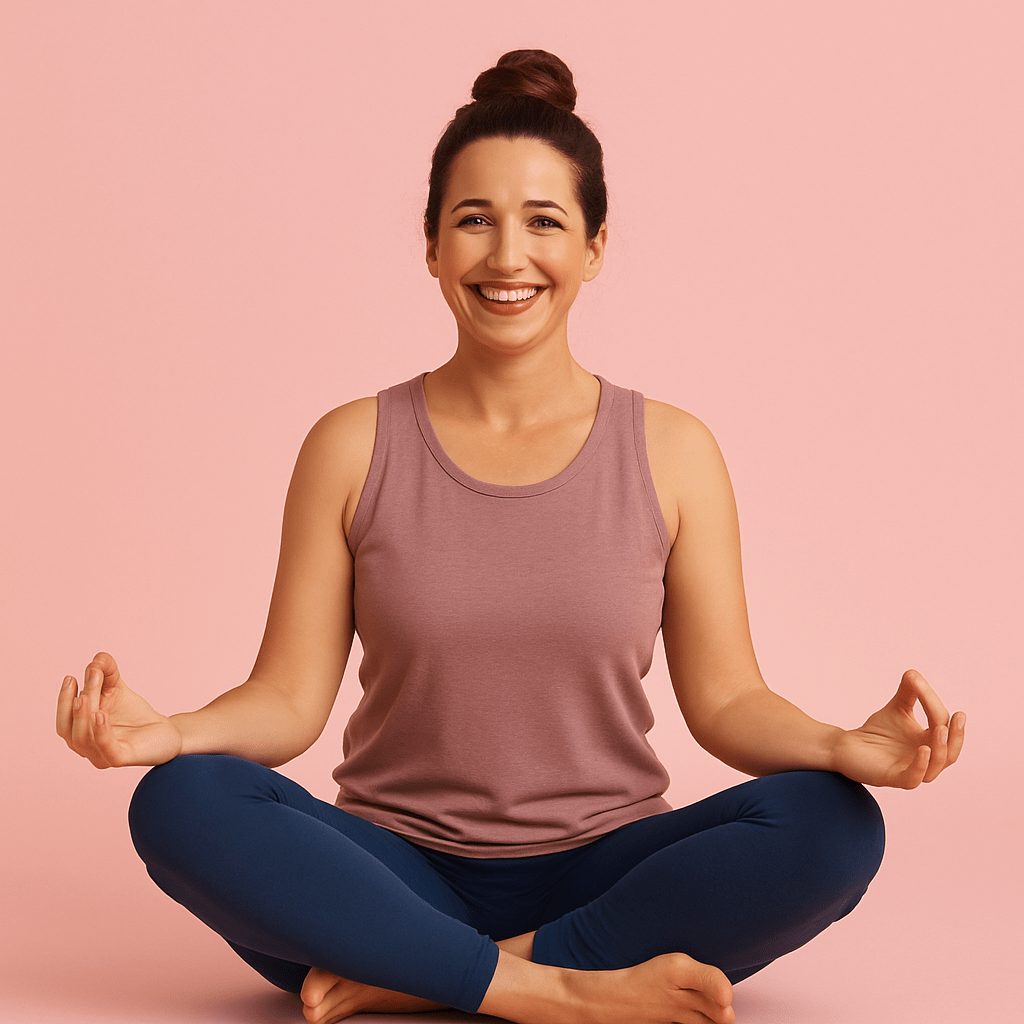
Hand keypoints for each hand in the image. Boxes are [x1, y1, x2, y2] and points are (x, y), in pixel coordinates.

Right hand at [56, 652, 182, 768]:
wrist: (164, 730)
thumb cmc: (135, 714)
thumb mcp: (117, 688)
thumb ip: (106, 672)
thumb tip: (97, 659)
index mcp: (80, 733)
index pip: (63, 720)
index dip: (63, 700)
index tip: (70, 677)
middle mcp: (87, 748)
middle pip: (70, 729)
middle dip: (75, 703)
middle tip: (90, 677)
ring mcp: (102, 756)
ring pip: (83, 739)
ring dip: (83, 714)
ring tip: (88, 694)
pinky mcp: (122, 759)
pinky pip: (106, 748)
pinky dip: (100, 732)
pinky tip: (99, 714)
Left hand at [830, 669, 965, 788]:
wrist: (847, 746)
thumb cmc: (877, 730)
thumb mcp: (898, 708)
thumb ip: (909, 692)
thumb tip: (913, 673)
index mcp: (930, 743)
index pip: (942, 726)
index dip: (935, 706)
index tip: (920, 684)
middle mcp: (926, 760)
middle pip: (950, 753)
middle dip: (957, 736)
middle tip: (958, 716)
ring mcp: (910, 771)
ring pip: (936, 767)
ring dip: (942, 749)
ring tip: (941, 729)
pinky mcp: (892, 778)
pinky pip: (913, 778)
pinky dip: (921, 765)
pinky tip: (924, 749)